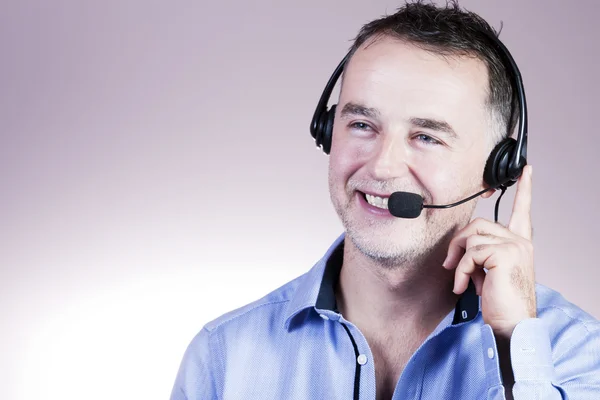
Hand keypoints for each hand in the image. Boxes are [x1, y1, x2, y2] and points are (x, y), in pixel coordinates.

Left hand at [442, 165, 534, 337]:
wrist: (512, 325)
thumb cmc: (501, 302)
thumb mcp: (490, 271)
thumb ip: (483, 253)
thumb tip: (462, 247)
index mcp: (520, 242)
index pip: (522, 211)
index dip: (524, 189)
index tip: (526, 170)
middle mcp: (520, 241)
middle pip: (478, 224)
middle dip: (458, 243)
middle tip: (450, 265)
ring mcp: (515, 245)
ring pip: (471, 238)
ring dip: (459, 261)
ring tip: (461, 280)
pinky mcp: (504, 254)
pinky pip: (471, 253)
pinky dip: (462, 270)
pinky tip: (465, 286)